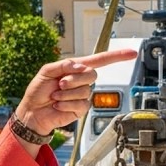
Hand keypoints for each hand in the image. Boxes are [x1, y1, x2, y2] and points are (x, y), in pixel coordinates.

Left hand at [14, 49, 137, 135]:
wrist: (32, 112)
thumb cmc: (38, 90)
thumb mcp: (46, 71)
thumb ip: (64, 65)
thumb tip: (82, 67)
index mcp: (76, 69)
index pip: (100, 60)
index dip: (117, 56)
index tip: (133, 53)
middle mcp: (82, 81)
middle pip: (92, 74)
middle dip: (74, 79)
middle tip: (60, 84)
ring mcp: (83, 95)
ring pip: (85, 91)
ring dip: (66, 94)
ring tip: (55, 97)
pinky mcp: (81, 109)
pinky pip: (81, 104)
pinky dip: (66, 104)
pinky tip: (58, 105)